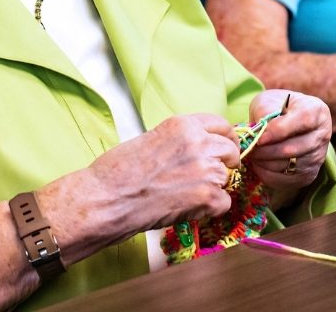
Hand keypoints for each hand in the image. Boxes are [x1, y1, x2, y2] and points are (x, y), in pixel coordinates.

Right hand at [80, 114, 240, 236]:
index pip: (221, 124)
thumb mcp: (154, 138)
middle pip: (230, 149)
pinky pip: (224, 203)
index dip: (224, 138)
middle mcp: (199, 142)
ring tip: (188, 196)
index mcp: (184, 124)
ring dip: (213, 187)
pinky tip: (190, 210)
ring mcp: (205, 169)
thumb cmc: (118, 171)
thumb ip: (181, 139)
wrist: (105, 199)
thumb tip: (200, 148)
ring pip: (226, 177)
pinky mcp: (206, 196)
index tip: (223, 148)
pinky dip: (210, 210)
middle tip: (208, 176)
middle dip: (224, 163)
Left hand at [245, 90, 330, 190]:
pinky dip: (266, 173)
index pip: (302, 121)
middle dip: (265, 150)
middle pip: (292, 149)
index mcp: (317, 111)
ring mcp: (317, 157)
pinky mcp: (309, 175)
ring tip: (253, 153)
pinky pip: (284, 180)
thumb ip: (265, 111)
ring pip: (286, 166)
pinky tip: (259, 163)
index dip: (279, 131)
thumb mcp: (270, 100)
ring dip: (263, 162)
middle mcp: (322, 135)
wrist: (289, 122)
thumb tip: (258, 132)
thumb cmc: (278, 108)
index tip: (259, 138)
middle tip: (249, 147)